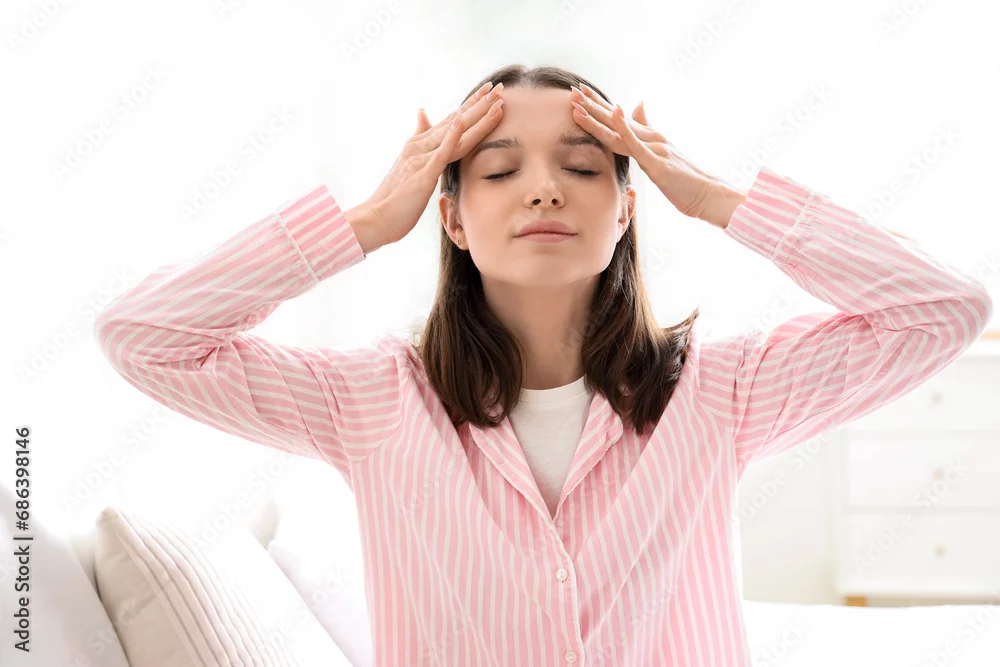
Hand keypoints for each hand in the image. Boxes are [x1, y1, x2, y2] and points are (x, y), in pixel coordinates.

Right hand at [348, 81, 505, 250]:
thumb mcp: (409, 162)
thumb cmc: (394, 198)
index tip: (490, 90)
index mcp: (420, 144)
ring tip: (496, 100)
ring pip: (454, 132)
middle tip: (500, 86)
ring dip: (476, 115)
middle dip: (480, 103)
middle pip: (456, 120)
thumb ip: (419, 138)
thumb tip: (422, 113)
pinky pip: (440, 153)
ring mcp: (421, 158)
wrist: (375, 218)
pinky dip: (451, 137)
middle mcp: (421, 146)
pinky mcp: (422, 174)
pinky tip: (462, 122)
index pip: (451, 120)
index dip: (472, 105)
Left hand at [569, 84, 730, 221]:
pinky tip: (615, 114)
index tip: (580, 94)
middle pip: (616, 119)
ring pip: (621, 129)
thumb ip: (649, 135)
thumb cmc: (685, 181)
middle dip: (593, 106)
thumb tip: (639, 109)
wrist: (709, 195)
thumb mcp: (663, 157)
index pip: (619, 120)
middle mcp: (652, 138)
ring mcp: (655, 149)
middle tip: (572, 90)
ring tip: (579, 102)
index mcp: (650, 139)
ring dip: (598, 115)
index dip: (599, 107)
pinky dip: (625, 129)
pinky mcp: (659, 164)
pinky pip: (638, 145)